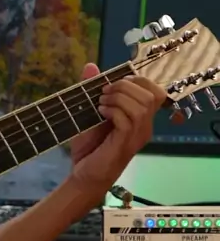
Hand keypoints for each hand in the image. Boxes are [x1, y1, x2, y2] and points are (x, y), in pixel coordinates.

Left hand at [70, 63, 164, 191]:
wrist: (84, 175)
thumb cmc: (90, 146)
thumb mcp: (91, 113)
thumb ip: (93, 90)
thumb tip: (91, 66)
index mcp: (141, 118)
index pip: (156, 91)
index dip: (137, 80)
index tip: (114, 83)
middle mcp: (144, 127)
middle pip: (151, 95)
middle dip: (125, 86)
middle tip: (104, 92)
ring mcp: (136, 136)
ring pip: (141, 105)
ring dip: (118, 97)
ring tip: (101, 102)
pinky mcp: (125, 143)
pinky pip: (128, 119)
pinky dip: (113, 110)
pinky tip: (100, 112)